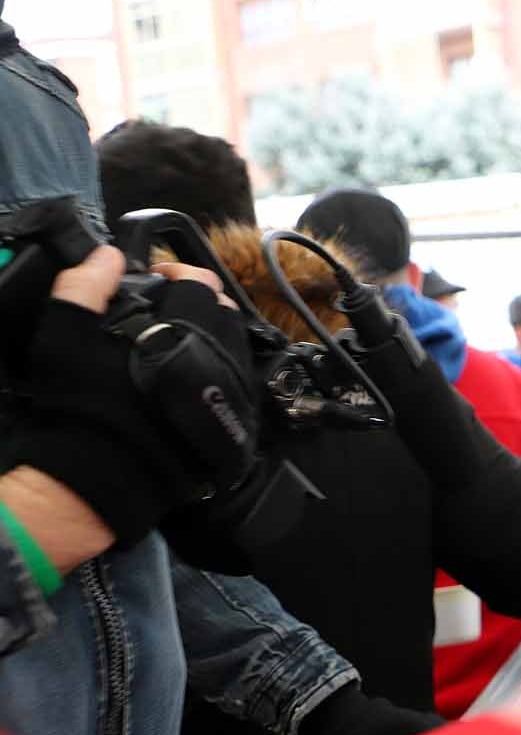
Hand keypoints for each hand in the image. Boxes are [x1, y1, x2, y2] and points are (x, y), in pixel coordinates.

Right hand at [16, 253, 258, 543]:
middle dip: (202, 302)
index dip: (180, 274)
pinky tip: (196, 377)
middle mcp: (218, 359)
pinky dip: (223, 371)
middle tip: (171, 308)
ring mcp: (232, 393)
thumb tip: (109, 256)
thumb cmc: (81, 405)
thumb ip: (86, 287)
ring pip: (238, 347)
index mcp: (182, 332)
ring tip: (183, 341)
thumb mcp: (65, 337)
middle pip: (227, 312)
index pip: (201, 283)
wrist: (99, 478)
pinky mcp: (237, 424)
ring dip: (215, 335)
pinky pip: (241, 384)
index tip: (160, 279)